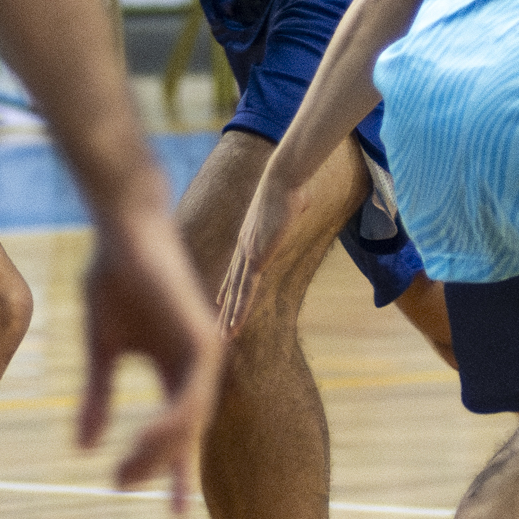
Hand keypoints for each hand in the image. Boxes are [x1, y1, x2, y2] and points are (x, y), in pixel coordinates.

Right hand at [73, 195, 222, 512]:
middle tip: (123, 487)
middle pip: (188, 433)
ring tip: (127, 472)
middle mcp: (198, 365)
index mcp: (177, 368)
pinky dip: (172, 421)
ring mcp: (204, 352)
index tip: (177, 516)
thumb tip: (84, 447)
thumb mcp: (101, 350)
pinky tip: (148, 439)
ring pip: (191, 420)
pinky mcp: (201, 338)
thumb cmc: (113, 282)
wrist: (122, 234)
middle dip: (160, 467)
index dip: (177, 473)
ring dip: (161, 450)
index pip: (182, 430)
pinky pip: (192, 394)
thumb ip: (99, 396)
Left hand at [215, 158, 316, 336]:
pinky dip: (239, 309)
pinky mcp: (256, 258)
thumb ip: (294, 205)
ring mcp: (247, 255)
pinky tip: (234, 324)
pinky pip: (245, 290)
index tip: (220, 301)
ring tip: (224, 337)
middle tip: (216, 330)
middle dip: (224, 309)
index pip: (236, 269)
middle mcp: (243, 249)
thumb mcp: (292, 202)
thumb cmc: (290, 187)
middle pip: (231, 285)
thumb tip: (302, 198)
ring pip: (236, 293)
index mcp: (250, 239)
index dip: (228, 286)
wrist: (282, 181)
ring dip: (230, 316)